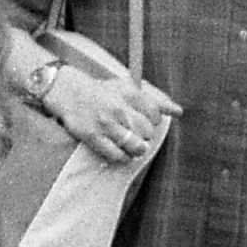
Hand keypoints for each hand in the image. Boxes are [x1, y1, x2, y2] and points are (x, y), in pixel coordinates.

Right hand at [48, 69, 181, 162]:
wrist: (68, 92)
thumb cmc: (102, 92)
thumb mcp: (128, 88)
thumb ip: (155, 101)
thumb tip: (179, 112)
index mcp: (129, 94)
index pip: (155, 115)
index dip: (153, 121)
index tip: (144, 120)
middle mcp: (119, 108)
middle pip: (148, 132)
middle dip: (145, 136)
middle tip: (135, 133)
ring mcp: (105, 123)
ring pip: (136, 146)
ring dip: (136, 149)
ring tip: (131, 145)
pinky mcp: (93, 136)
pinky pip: (117, 155)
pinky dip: (122, 158)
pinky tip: (120, 152)